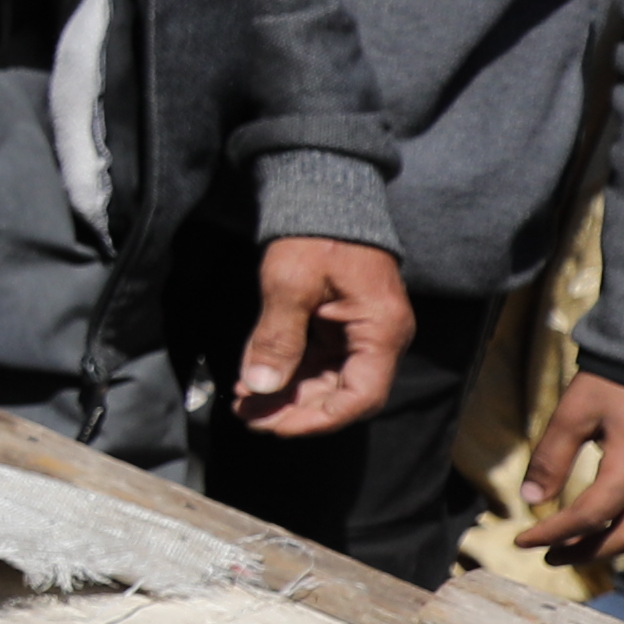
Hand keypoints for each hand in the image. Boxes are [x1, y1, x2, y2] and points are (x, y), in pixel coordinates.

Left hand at [229, 237, 414, 440]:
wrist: (323, 198)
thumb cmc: (315, 236)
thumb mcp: (290, 285)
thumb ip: (277, 338)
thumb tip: (261, 386)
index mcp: (381, 330)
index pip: (361, 396)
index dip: (319, 419)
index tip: (277, 426)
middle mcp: (379, 339)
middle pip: (342, 394)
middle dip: (294, 410)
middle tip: (248, 417)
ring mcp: (360, 335)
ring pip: (326, 382)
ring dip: (286, 396)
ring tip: (243, 404)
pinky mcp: (339, 329)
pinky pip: (316, 363)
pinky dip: (287, 375)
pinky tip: (253, 383)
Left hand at [510, 373, 623, 563]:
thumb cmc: (616, 382)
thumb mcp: (574, 412)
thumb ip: (552, 458)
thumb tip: (531, 499)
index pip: (588, 517)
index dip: (553, 534)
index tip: (523, 542)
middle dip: (586, 553)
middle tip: (552, 556)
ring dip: (617, 546)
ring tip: (581, 546)